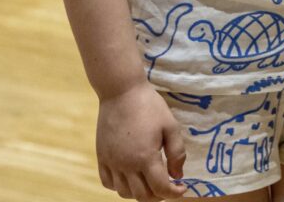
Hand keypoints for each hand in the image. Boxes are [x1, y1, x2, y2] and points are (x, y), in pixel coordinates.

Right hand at [95, 83, 185, 200]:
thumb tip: (178, 175)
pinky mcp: (101, 157)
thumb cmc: (150, 106)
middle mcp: (126, 165)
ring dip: (139, 193)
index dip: (174, 193)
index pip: (160, 188)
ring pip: (124, 192)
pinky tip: (130, 177)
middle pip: (142, 196)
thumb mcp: (171, 126)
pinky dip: (120, 186)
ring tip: (150, 182)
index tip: (182, 188)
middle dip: (158, 196)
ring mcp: (111, 162)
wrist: (121, 92)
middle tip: (168, 186)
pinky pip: (107, 182)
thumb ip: (177, 153)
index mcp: (145, 158)